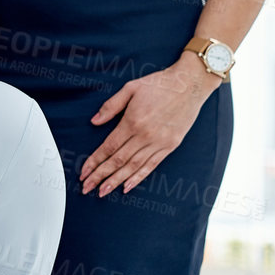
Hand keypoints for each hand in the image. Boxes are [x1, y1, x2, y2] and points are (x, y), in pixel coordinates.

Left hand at [81, 52, 221, 195]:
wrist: (190, 85)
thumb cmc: (159, 84)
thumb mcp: (130, 88)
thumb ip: (111, 106)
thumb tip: (94, 122)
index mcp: (133, 121)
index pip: (109, 147)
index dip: (94, 161)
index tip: (84, 172)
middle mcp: (145, 135)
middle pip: (118, 160)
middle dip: (100, 175)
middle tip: (87, 188)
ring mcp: (159, 142)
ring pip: (134, 166)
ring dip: (116, 180)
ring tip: (103, 191)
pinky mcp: (170, 145)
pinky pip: (152, 165)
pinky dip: (138, 177)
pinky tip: (127, 186)